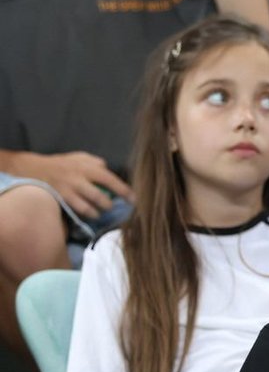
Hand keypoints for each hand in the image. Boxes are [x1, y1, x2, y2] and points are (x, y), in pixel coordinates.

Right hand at [4, 150, 131, 219]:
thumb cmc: (59, 164)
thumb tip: (109, 169)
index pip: (110, 179)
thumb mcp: (77, 157)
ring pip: (89, 206)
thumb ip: (95, 162)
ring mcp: (68, 189)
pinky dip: (86, 214)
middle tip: (113, 207)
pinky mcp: (59, 198)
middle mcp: (78, 178)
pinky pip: (77, 210)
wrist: (31, 169)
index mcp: (86, 166)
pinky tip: (90, 214)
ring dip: (98, 212)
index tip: (134, 200)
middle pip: (100, 196)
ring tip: (101, 212)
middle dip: (109, 205)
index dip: (124, 191)